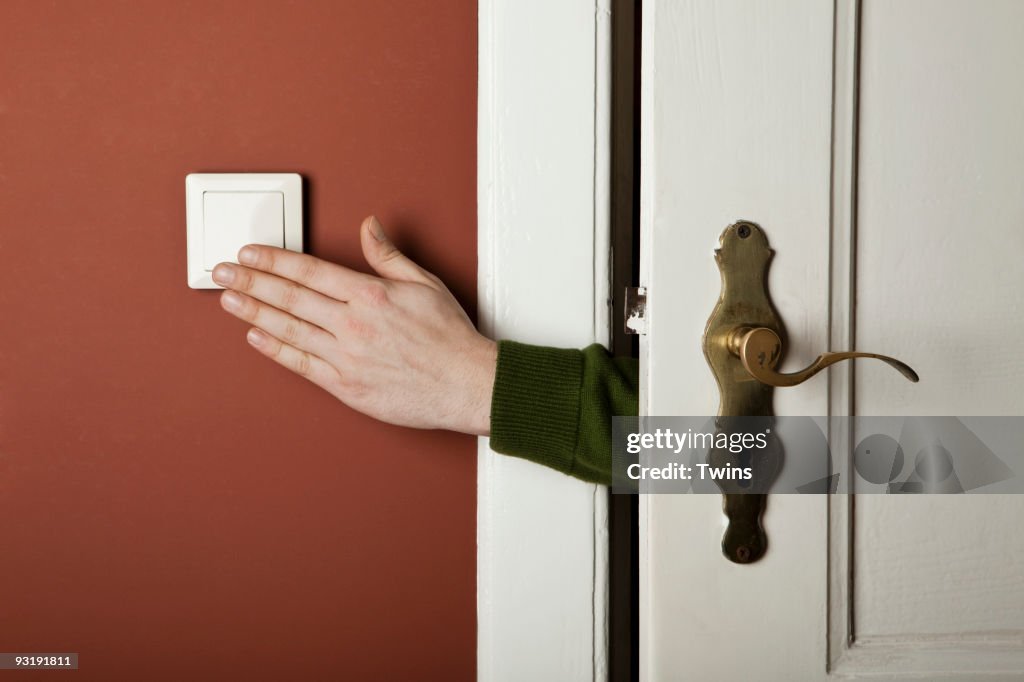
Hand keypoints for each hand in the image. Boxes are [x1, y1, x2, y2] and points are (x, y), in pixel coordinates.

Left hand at [212, 216, 496, 435]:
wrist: (464, 384)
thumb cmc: (448, 337)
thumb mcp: (424, 283)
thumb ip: (388, 255)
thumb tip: (369, 226)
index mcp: (370, 294)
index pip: (309, 271)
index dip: (274, 261)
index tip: (249, 254)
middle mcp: (353, 324)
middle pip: (290, 297)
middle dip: (250, 282)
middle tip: (222, 272)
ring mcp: (346, 356)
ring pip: (289, 329)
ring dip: (254, 313)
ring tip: (228, 300)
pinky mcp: (346, 386)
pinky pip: (302, 364)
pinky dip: (275, 350)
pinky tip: (256, 337)